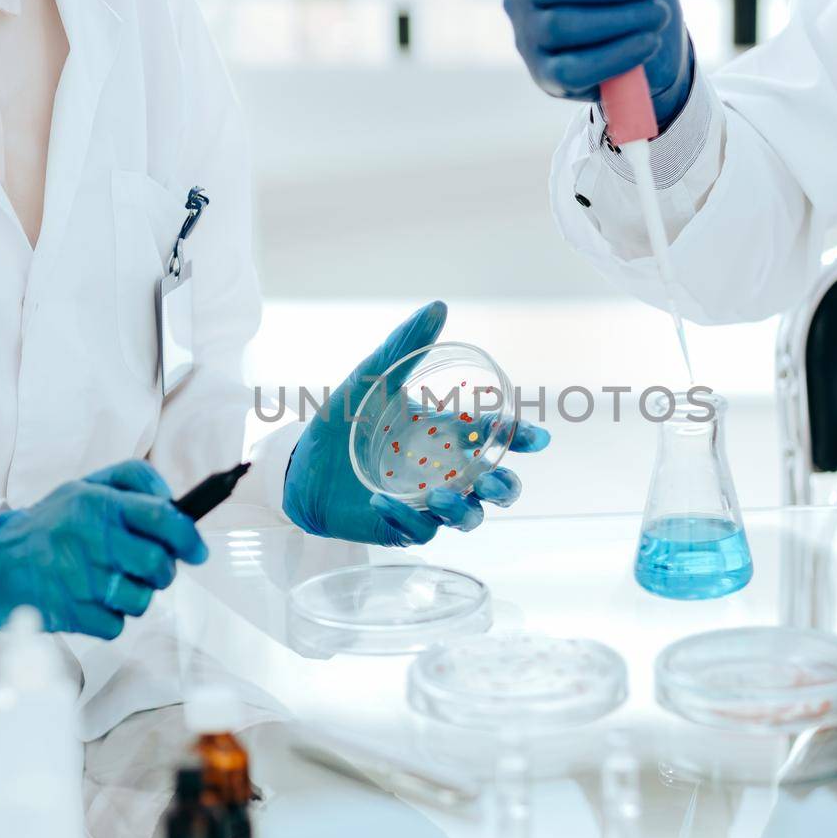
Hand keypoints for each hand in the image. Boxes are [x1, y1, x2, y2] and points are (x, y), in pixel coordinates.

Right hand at [0, 460, 208, 638]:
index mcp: (99, 504)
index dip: (189, 537)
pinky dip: (112, 617)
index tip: (198, 551)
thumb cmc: (56, 523)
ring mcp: (80, 581)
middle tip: (152, 568)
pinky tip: (93, 599)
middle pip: (158, 565)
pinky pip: (117, 625)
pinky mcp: (71, 614)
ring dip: (138, 595)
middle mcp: (91, 540)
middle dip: (164, 571)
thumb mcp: (88, 485)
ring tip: (114, 581)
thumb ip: (136, 480)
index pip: (162, 518)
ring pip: (142, 599)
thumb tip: (172, 500)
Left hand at [282, 301, 550, 546]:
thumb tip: (438, 306)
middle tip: (490, 480)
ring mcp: (428, 502)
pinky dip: (405, 518)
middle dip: (504, 487)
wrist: (301, 462)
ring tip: (436, 495)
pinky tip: (380, 501)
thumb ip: (404, 345)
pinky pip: (419, 531)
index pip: (497, 437)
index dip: (521, 439)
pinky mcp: (402, 526)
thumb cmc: (345, 421)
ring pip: (468, 518)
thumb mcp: (371, 378)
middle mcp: (448, 471)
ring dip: (461, 510)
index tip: (535, 439)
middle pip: (497, 488)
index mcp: (449, 434)